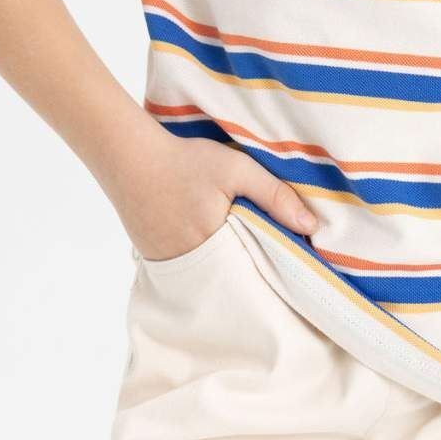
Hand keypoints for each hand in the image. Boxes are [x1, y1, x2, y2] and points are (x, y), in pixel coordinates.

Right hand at [114, 130, 317, 261]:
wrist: (128, 159)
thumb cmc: (185, 162)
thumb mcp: (236, 169)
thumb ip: (274, 195)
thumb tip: (311, 226)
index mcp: (218, 247)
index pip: (257, 272)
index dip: (276, 269)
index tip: (294, 264)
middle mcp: (194, 266)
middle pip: (236, 280)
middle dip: (254, 273)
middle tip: (274, 261)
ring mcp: (172, 267)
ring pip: (213, 278)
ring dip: (229, 269)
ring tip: (243, 252)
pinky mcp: (157, 263)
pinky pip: (191, 272)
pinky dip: (205, 263)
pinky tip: (211, 245)